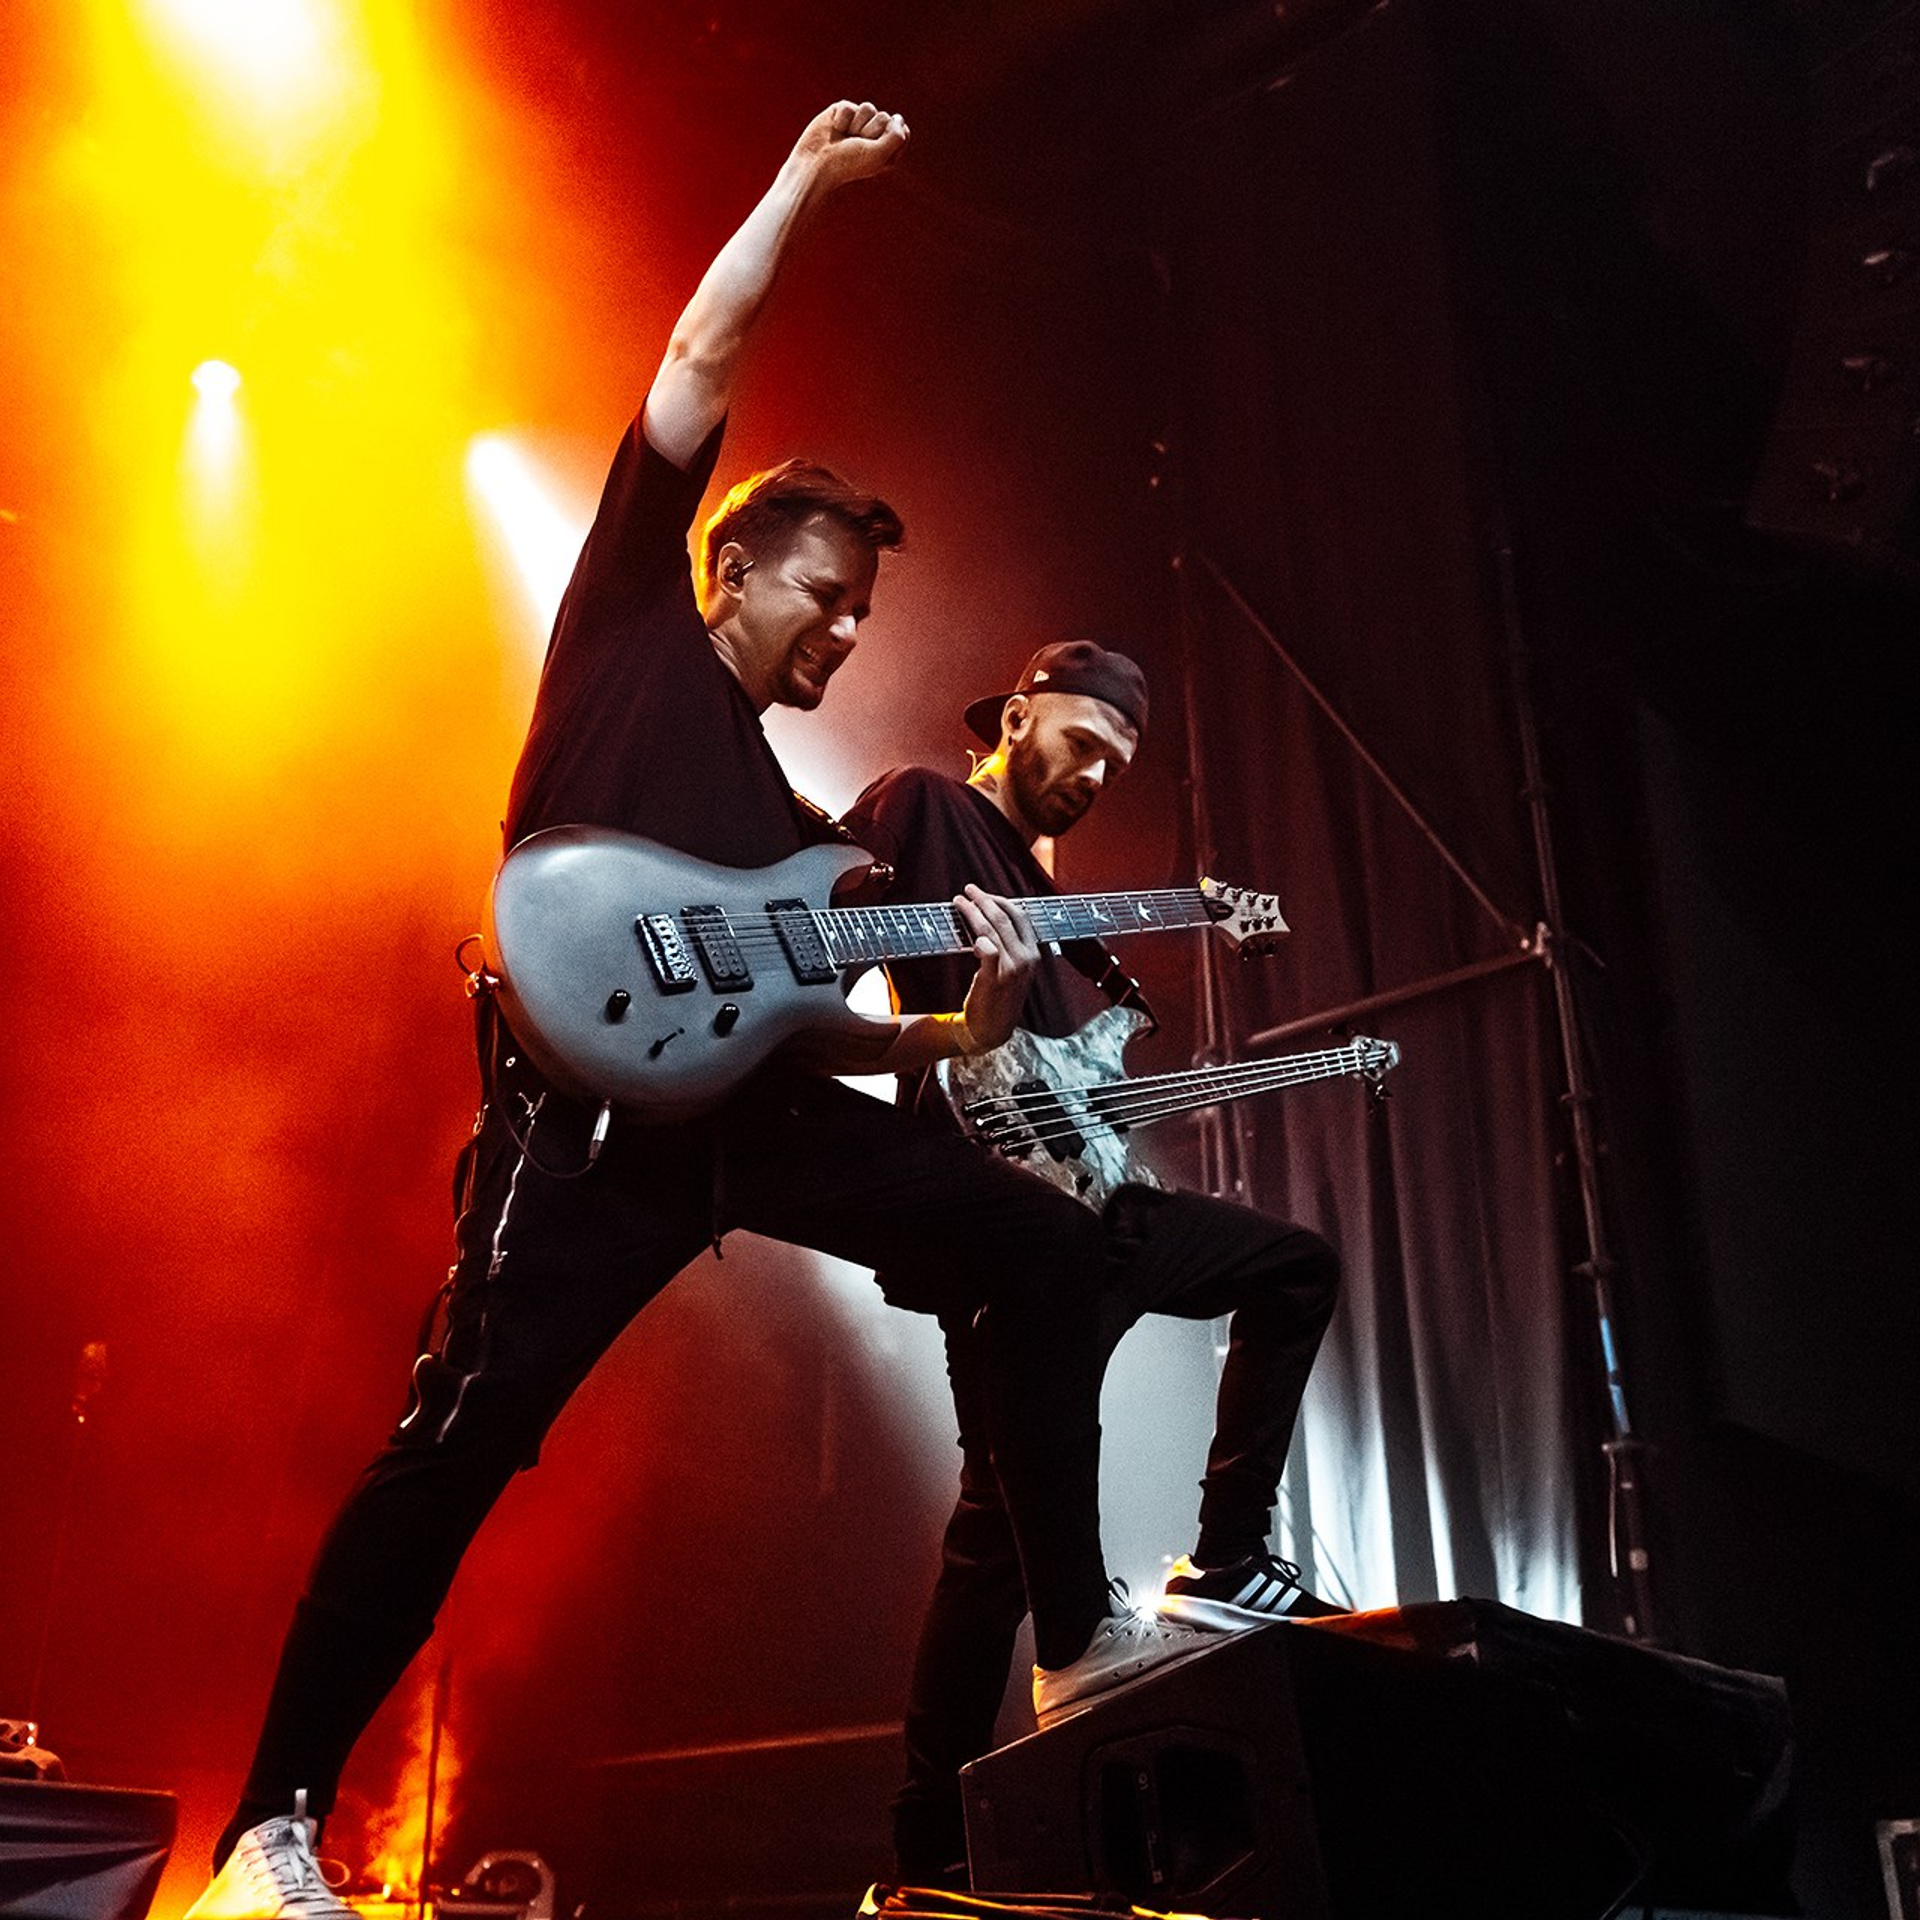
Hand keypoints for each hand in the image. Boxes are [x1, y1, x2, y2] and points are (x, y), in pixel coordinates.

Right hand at [790, 99, 909, 190]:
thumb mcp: (878, 155)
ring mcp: (858, 122)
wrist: (816, 164)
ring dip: (856, 125)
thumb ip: (896, 137)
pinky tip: (835, 131)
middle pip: (885, 117)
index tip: (877, 148)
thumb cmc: (848, 164)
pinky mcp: (842, 112)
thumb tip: (898, 118)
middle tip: (856, 145)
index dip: (891, 135)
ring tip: (845, 138)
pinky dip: (842, 120)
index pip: (902, 130)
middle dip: (870, 131)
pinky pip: (849, 106)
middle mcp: (874, 134)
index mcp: (887, 149)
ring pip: (868, 107)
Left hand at [952, 886, 1039, 1055]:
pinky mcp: (995, 979)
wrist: (992, 1030)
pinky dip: (977, 938)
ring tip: (959, 902)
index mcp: (1032, 954)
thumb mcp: (1013, 970)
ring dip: (973, 911)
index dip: (1001, 900)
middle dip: (984, 900)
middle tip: (967, 890)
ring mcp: (1012, 969)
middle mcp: (1026, 959)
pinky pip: (987, 950)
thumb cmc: (999, 997)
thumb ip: (1008, 947)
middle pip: (1004, 918)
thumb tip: (989, 919)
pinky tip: (969, 936)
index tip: (984, 894)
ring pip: (992, 929)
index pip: (1020, 916)